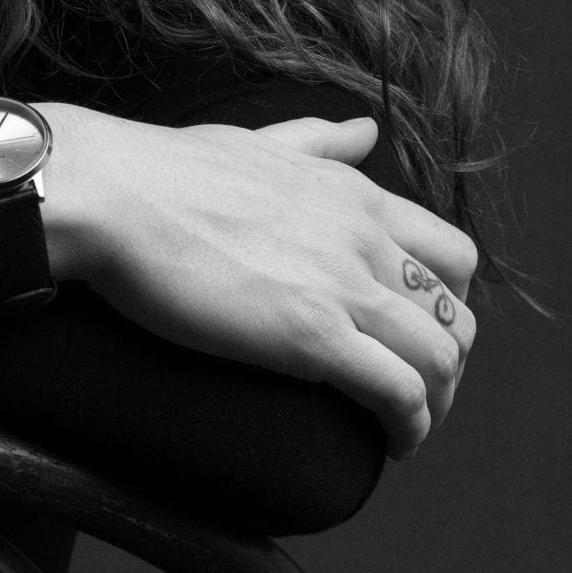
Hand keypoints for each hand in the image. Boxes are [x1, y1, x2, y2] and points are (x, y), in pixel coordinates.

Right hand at [47, 109, 477, 458]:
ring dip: (438, 402)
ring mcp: (344, 287)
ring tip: (408, 427)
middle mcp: (365, 237)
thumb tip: (364, 129)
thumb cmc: (164, 170)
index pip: (452, 255)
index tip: (420, 333)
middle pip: (456, 313)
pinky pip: (399, 392)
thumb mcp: (259, 142)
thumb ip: (317, 141)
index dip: (449, 303)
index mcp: (355, 194)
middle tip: (416, 387)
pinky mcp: (313, 336)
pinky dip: (411, 425)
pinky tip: (394, 443)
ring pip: (440, 358)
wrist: (114, 195)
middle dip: (449, 359)